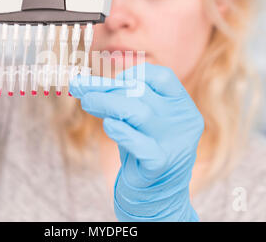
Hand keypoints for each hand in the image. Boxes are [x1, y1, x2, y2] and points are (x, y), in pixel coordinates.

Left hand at [69, 63, 203, 220]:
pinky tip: (108, 126)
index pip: (163, 77)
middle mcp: (183, 122)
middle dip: (108, 89)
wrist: (156, 192)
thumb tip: (82, 83)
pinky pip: (141, 145)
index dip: (134, 74)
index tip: (112, 80)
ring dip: (108, 104)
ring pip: (140, 113)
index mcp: (183, 106)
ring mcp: (175, 144)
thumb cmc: (142, 147)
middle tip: (83, 89)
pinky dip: (123, 133)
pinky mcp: (161, 165)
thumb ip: (118, 99)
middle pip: (143, 93)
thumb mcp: (135, 120)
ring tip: (87, 102)